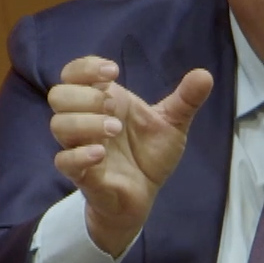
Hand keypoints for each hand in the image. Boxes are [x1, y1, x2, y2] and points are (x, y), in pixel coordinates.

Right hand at [48, 56, 213, 255]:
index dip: (86, 66)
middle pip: (58, 94)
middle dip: (85, 95)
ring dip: (85, 122)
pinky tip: (101, 153)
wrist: (145, 196)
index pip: (74, 73)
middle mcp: (85, 121)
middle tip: (114, 106)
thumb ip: (186, 100)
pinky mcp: (81, 175)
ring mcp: (80, 147)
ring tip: (115, 129)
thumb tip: (205, 74)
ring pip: (58, 125)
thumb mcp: (172, 124)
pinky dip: (80, 155)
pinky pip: (63, 161)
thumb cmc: (149, 155)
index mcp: (103, 100)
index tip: (113, 71)